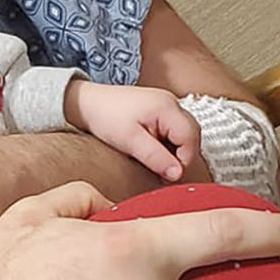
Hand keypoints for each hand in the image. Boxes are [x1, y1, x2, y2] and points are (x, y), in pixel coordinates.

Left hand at [66, 80, 202, 181]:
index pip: (190, 138)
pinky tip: (155, 153)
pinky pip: (175, 130)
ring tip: (158, 163)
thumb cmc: (105, 118)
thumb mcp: (130, 142)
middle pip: (192, 135)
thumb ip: (156, 158)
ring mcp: (167, 105)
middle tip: (165, 173)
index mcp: (167, 107)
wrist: (87, 103)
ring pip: (185, 133)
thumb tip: (178, 174)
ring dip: (177, 151)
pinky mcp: (161, 110)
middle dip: (183, 156)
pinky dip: (170, 144)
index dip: (184, 160)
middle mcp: (172, 103)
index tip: (169, 177)